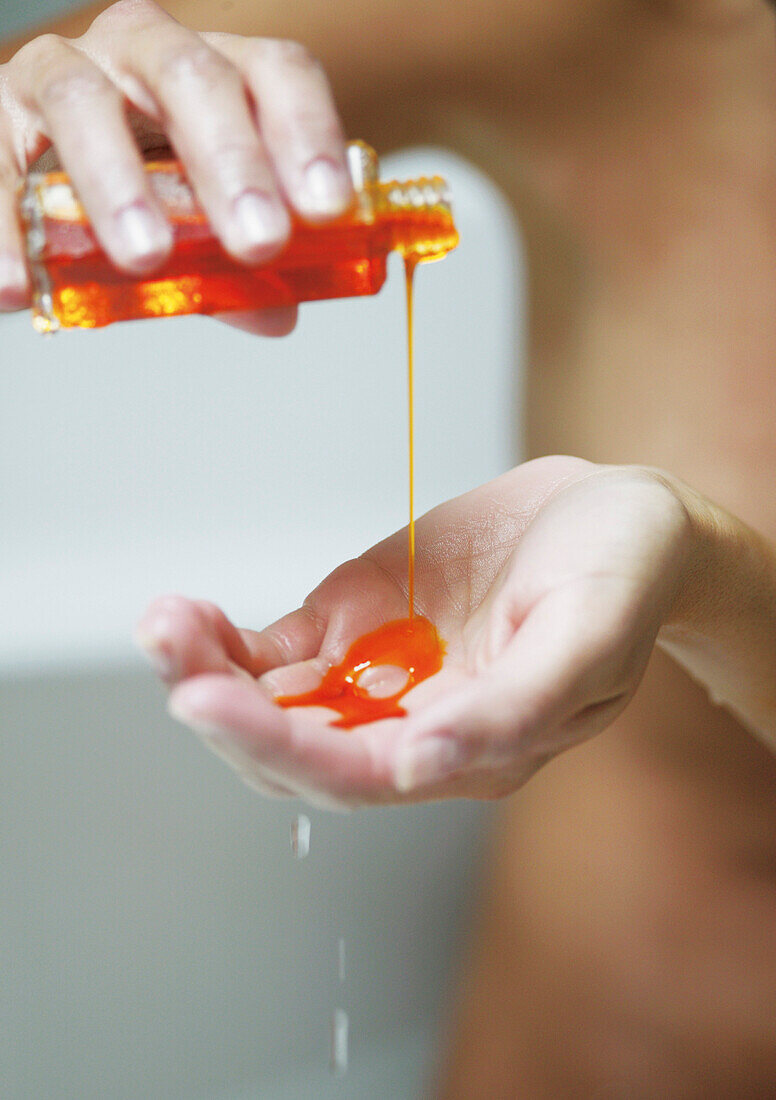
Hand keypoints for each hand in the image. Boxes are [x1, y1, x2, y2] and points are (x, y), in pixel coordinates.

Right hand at [0, 0, 350, 332]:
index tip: (328, 207)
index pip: (274, 73)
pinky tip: (18, 287)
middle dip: (231, 160)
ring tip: (144, 257)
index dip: (307, 132)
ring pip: (85, 101)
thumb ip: (236, 268)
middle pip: (193, 78)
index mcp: (211, 70)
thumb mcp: (198, 225)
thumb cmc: (140, 187)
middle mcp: (138, 51)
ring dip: (118, 182)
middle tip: (259, 239)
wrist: (40, 168)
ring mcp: (59, 73)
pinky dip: (4, 229)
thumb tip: (280, 313)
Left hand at [134, 456, 696, 807]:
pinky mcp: (356, 625)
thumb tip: (423, 766)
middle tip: (170, 652)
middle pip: (296, 749)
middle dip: (224, 710)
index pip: (359, 774)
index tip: (208, 702)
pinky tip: (187, 617)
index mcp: (474, 748)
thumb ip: (513, 707)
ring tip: (164, 623)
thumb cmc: (623, 572)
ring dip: (207, 673)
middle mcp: (415, 726)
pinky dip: (225, 641)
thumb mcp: (590, 633)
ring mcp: (379, 675)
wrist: (618, 514)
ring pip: (272, 703)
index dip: (280, 745)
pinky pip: (275, 652)